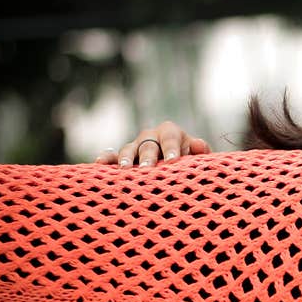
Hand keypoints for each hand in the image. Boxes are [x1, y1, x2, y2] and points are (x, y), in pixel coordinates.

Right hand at [96, 121, 211, 167]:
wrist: (177, 166)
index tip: (173, 162)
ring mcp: (135, 146)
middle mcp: (151, 136)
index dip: (172, 149)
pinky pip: (113, 155)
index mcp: (170, 132)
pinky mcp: (123, 156)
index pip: (170, 138)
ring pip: (129, 149)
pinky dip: (107, 158)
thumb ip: (201, 151)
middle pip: (148, 145)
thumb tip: (199, 145)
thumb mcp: (198, 156)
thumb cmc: (190, 161)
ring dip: (126, 159)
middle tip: (149, 169)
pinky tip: (100, 164)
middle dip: (148, 157)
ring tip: (125, 169)